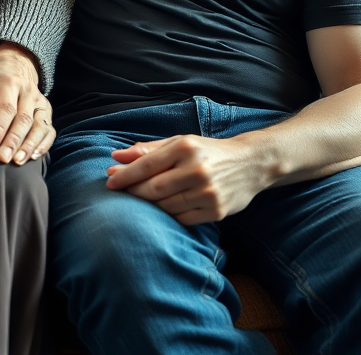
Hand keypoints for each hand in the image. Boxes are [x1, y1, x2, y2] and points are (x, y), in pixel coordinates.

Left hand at [0, 43, 54, 163]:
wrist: (17, 63)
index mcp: (10, 84)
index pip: (5, 109)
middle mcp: (28, 92)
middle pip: (23, 119)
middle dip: (13, 141)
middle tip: (2, 159)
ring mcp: (40, 102)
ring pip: (39, 126)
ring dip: (29, 145)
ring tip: (17, 161)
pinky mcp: (46, 110)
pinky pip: (49, 129)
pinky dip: (44, 144)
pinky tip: (34, 156)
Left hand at [105, 133, 267, 225]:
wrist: (251, 163)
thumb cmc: (208, 151)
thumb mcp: (180, 142)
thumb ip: (149, 150)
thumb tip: (116, 157)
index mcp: (186, 148)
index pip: (148, 164)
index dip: (125, 174)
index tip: (109, 179)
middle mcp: (197, 170)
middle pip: (154, 188)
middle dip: (132, 191)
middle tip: (118, 192)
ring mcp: (207, 193)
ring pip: (166, 206)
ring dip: (148, 205)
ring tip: (137, 201)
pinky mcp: (216, 211)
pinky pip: (181, 219)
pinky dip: (167, 216)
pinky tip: (160, 210)